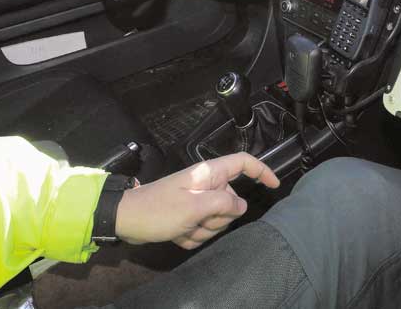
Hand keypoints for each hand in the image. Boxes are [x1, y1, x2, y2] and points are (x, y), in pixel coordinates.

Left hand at [115, 152, 279, 248]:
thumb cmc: (159, 210)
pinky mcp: (188, 216)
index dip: (262, 171)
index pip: (243, 163)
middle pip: (232, 201)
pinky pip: (202, 229)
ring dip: (202, 230)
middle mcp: (206, 184)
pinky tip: (177, 234)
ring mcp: (197, 200)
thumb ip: (224, 204)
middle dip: (218, 218)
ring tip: (183, 228)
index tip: (274, 185)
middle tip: (196, 220)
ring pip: (218, 219)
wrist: (126, 220)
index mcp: (209, 174)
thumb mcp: (195, 207)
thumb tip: (242, 206)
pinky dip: (192, 236)